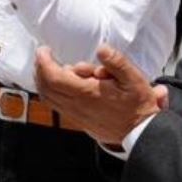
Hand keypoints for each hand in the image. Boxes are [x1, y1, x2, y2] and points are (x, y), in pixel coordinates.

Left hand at [32, 45, 165, 145]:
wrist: (140, 132)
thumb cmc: (137, 106)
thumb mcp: (134, 79)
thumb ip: (116, 62)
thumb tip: (102, 49)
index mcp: (87, 93)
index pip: (53, 77)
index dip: (44, 62)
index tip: (44, 50)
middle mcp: (77, 105)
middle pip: (45, 87)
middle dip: (40, 69)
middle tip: (45, 56)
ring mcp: (76, 114)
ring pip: (48, 97)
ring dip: (44, 81)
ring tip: (52, 67)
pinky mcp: (78, 120)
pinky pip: (56, 105)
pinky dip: (50, 92)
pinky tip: (61, 83)